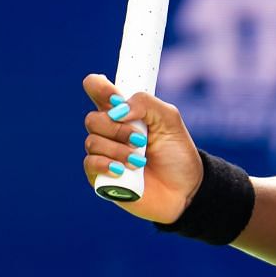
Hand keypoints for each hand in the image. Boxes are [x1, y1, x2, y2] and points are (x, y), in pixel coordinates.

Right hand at [81, 73, 201, 222]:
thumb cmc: (177, 153)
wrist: (185, 189)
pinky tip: (123, 171)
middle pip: (92, 119)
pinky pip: (90, 164)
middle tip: (141, 140)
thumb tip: (117, 110)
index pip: (97, 89)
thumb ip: (145, 103)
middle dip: (117, 129)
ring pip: (92, 142)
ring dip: (118, 150)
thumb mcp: (170, 119)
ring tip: (140, 162)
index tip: (115, 98)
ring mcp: (104, 154)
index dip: (99, 87)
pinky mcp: (101, 177)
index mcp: (124, 112)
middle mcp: (110, 131)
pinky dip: (106, 165)